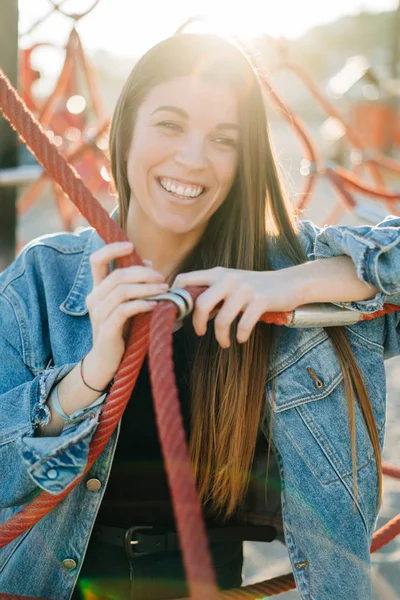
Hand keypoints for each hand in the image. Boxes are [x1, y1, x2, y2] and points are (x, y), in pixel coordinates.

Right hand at [84, 242, 167, 386]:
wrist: (108, 361)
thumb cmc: (122, 330)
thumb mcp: (128, 303)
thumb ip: (136, 283)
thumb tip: (149, 262)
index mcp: (98, 289)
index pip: (96, 260)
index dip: (112, 248)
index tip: (131, 245)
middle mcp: (94, 298)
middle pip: (117, 275)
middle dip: (142, 273)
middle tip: (162, 278)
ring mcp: (99, 314)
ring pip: (121, 291)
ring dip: (146, 288)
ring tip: (164, 290)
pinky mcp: (107, 328)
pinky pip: (125, 310)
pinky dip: (142, 304)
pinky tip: (156, 306)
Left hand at [173, 266, 301, 347]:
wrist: (289, 283)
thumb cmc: (256, 287)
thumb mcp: (232, 283)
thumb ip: (213, 293)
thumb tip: (191, 312)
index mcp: (217, 273)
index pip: (185, 279)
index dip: (176, 297)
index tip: (178, 314)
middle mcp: (228, 278)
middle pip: (200, 303)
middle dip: (197, 323)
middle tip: (200, 333)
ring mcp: (244, 289)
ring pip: (221, 319)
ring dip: (221, 336)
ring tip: (225, 342)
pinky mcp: (260, 300)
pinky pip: (243, 324)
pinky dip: (240, 335)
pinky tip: (240, 338)